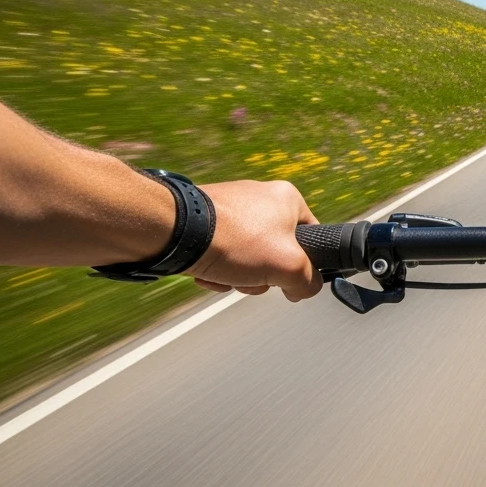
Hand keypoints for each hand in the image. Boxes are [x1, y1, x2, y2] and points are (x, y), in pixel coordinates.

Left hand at [187, 180, 321, 300]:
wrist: (173, 232)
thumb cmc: (234, 240)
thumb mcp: (289, 266)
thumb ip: (309, 281)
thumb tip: (305, 288)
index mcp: (288, 198)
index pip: (311, 235)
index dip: (303, 264)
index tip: (289, 279)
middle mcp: (260, 197)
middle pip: (276, 251)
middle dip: (262, 275)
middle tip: (251, 278)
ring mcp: (230, 208)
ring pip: (247, 256)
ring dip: (238, 276)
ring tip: (225, 276)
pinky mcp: (205, 220)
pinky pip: (221, 252)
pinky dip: (217, 269)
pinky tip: (207, 272)